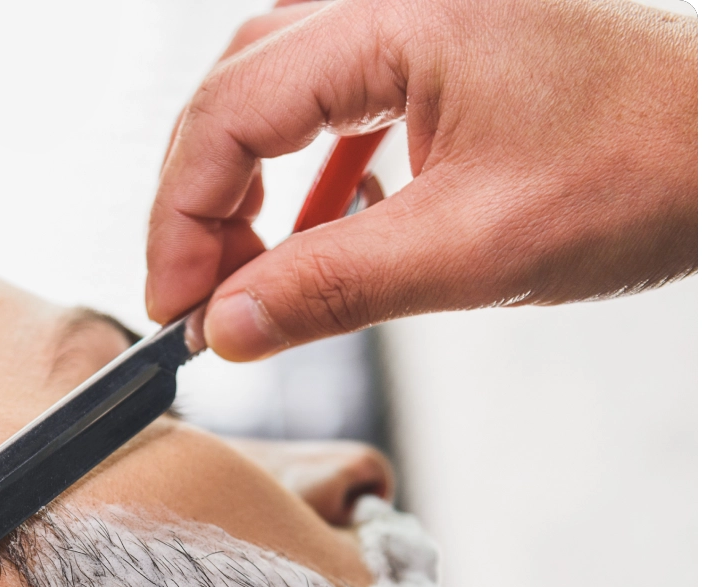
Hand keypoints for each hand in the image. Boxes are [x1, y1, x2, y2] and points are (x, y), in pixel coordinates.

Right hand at [146, 0, 697, 360]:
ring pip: (274, 95)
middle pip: (235, 94)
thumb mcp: (470, 248)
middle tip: (197, 304)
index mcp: (395, 14)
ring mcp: (413, 14)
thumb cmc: (639, 170)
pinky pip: (332, 102)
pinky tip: (305, 233)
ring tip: (241, 276)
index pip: (227, 114)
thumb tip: (226, 329)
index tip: (174, 310)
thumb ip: (331, 288)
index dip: (181, 221)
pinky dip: (301, 177)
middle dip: (201, 207)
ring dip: (244, 190)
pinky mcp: (435, 47)